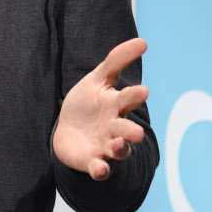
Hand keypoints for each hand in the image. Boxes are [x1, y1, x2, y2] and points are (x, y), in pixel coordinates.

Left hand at [53, 38, 148, 180]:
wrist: (67, 129)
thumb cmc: (88, 101)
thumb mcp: (98, 78)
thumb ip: (117, 60)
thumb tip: (143, 41)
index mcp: (117, 104)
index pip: (129, 98)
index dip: (135, 95)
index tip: (143, 91)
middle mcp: (115, 127)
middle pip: (126, 129)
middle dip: (131, 130)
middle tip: (135, 132)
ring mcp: (105, 146)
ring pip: (118, 150)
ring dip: (120, 149)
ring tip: (119, 144)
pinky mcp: (92, 161)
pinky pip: (99, 168)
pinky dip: (100, 170)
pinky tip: (99, 169)